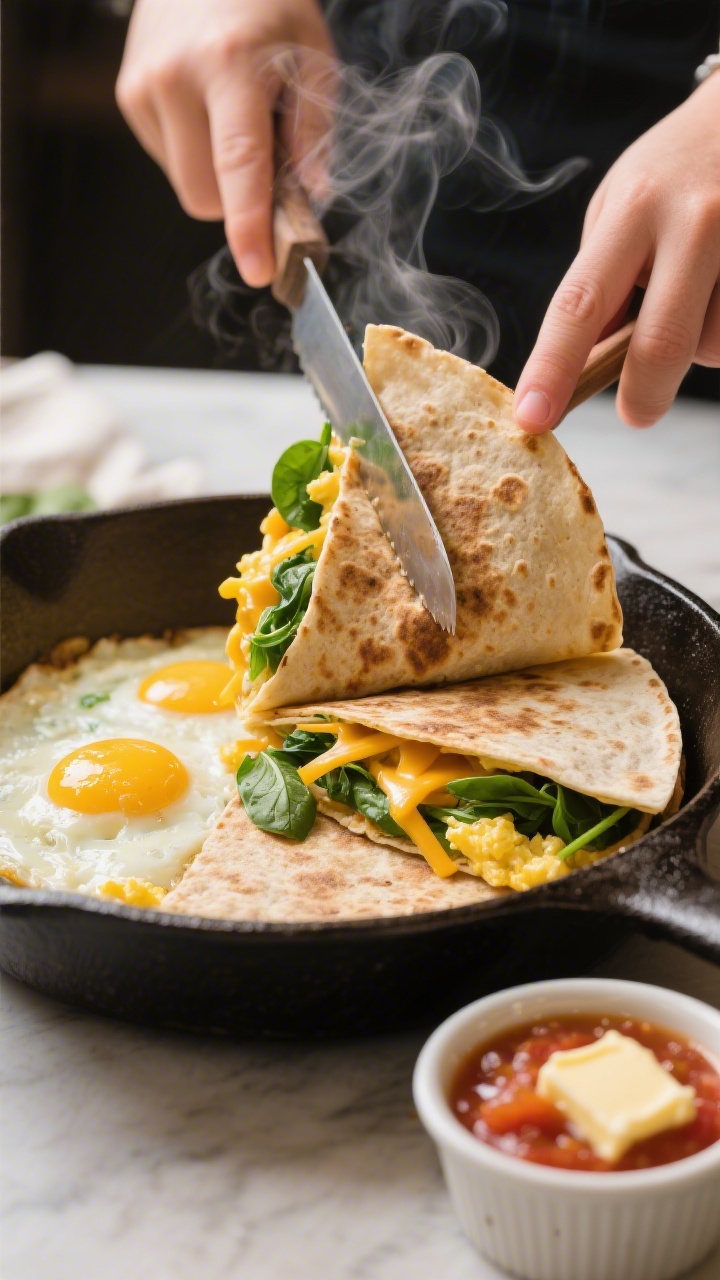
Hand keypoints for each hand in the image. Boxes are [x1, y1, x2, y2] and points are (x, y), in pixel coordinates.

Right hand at [116, 0, 334, 286]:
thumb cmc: (266, 5)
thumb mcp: (312, 54)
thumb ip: (314, 131)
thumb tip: (311, 197)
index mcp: (230, 64)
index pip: (238, 165)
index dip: (249, 226)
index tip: (258, 271)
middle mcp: (176, 78)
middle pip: (204, 196)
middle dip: (239, 202)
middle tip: (269, 162)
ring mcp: (143, 88)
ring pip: (186, 185)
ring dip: (217, 175)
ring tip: (233, 116)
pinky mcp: (127, 97)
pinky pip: (170, 161)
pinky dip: (196, 153)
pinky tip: (208, 109)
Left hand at [514, 73, 719, 430]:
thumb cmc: (675, 172)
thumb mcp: (622, 207)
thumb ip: (602, 281)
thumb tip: (587, 364)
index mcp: (633, 208)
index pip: (580, 304)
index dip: (553, 368)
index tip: (533, 418)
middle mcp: (694, 219)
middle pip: (660, 344)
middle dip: (642, 396)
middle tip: (636, 412)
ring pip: (713, 345)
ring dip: (699, 347)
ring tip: (701, 294)